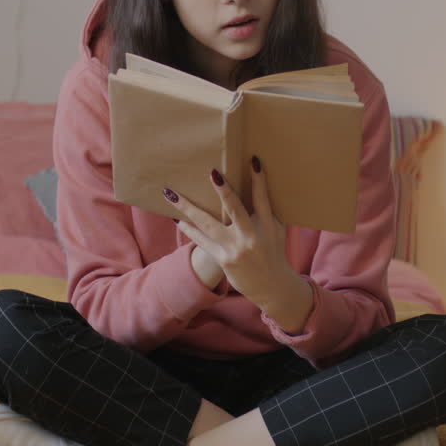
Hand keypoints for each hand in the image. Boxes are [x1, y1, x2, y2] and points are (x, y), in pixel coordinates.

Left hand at [164, 157, 291, 308]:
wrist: (271, 285)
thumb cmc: (272, 250)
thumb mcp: (275, 230)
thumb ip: (263, 210)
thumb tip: (251, 183)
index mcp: (268, 225)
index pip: (262, 198)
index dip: (258, 180)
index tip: (253, 160)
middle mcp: (251, 236)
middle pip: (235, 209)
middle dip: (224, 191)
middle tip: (212, 172)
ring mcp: (236, 249)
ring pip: (207, 224)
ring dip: (188, 208)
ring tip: (171, 194)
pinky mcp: (223, 259)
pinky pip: (202, 241)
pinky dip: (189, 229)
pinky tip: (177, 219)